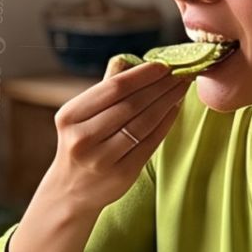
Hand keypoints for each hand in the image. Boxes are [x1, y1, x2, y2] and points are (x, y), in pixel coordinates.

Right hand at [46, 55, 190, 213]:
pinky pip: (150, 143)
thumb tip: (130, 59)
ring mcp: (101, 159)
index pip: (113, 88)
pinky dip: (166, 123)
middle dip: (160, 86)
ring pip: (143, 124)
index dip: (142, 75)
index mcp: (70, 116)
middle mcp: (82, 138)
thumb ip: (104, 89)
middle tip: (181, 73)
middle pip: (131, 105)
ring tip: (181, 88)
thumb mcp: (81, 116)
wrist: (70, 191)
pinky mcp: (121, 175)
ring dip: (167, 102)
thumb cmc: (81, 144)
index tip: (164, 64)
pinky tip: (175, 109)